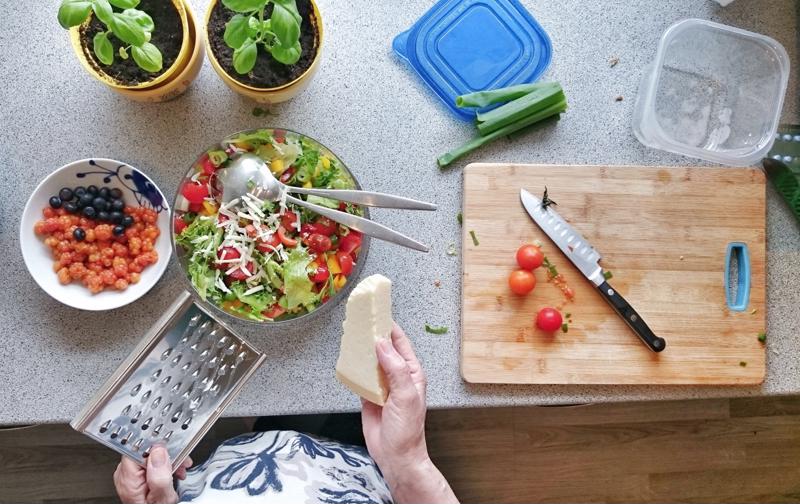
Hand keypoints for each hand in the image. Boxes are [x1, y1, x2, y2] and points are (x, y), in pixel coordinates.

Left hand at [113, 446, 191, 503]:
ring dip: (168, 460)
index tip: (172, 452)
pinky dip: (165, 466)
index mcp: (128, 480)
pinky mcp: (137, 477)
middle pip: (146, 452)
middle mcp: (126, 476)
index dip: (157, 447)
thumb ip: (160, 476)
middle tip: (179, 464)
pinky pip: (151, 463)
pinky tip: (172, 472)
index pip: (138, 449)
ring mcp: (131, 476)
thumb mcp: (163, 498)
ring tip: (178, 470)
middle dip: (166, 455)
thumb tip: (159, 452)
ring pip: (150, 456)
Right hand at [361, 323, 459, 503]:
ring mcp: (382, 386)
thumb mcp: (406, 395)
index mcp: (411, 373)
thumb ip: (396, 369)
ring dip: (361, 351)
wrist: (395, 457)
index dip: (389, 327)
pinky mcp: (369, 396)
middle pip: (383, 349)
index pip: (400, 343)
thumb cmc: (407, 431)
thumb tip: (383, 345)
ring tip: (350, 336)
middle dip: (372, 335)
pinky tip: (347, 361)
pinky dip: (353, 369)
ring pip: (370, 362)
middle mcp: (397, 376)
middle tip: (360, 321)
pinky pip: (360, 378)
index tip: (379, 314)